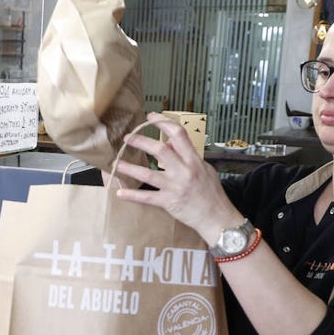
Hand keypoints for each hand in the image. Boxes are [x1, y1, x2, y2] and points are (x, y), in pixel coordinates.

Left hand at [111, 114, 239, 243]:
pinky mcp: (169, 202)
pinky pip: (147, 198)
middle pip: (160, 150)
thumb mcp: (204, 169)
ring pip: (148, 174)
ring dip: (130, 168)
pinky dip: (132, 195)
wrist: (217, 218)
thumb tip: (170, 143)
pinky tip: (120, 192)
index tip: (151, 117)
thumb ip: (187, 156)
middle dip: (141, 141)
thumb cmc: (212, 193)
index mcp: (194, 160)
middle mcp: (184, 171)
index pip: (179, 134)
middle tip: (127, 138)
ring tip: (116, 163)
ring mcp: (175, 187)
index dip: (163, 122)